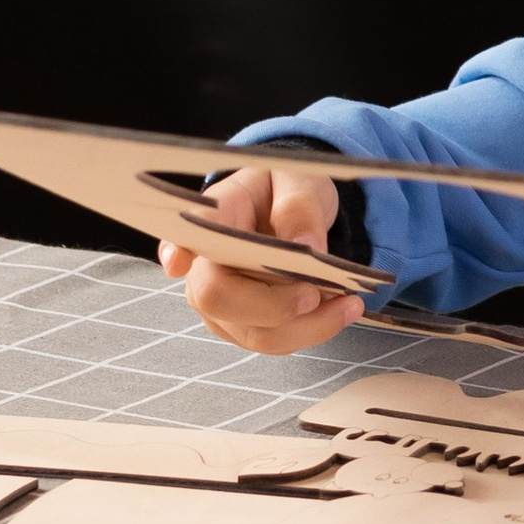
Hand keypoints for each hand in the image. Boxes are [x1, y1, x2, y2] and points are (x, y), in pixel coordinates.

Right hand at [160, 158, 365, 357]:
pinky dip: (311, 331)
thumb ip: (299, 207)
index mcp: (211, 219)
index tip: (179, 262)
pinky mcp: (242, 325)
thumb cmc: (284, 191)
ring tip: (348, 303)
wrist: (291, 211)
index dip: (176, 252)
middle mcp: (202, 266)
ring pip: (254, 333)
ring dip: (307, 326)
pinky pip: (275, 342)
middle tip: (320, 291)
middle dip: (275, 305)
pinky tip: (338, 309)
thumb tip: (307, 248)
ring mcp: (219, 303)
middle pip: (217, 299)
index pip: (183, 236)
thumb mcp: (298, 181)